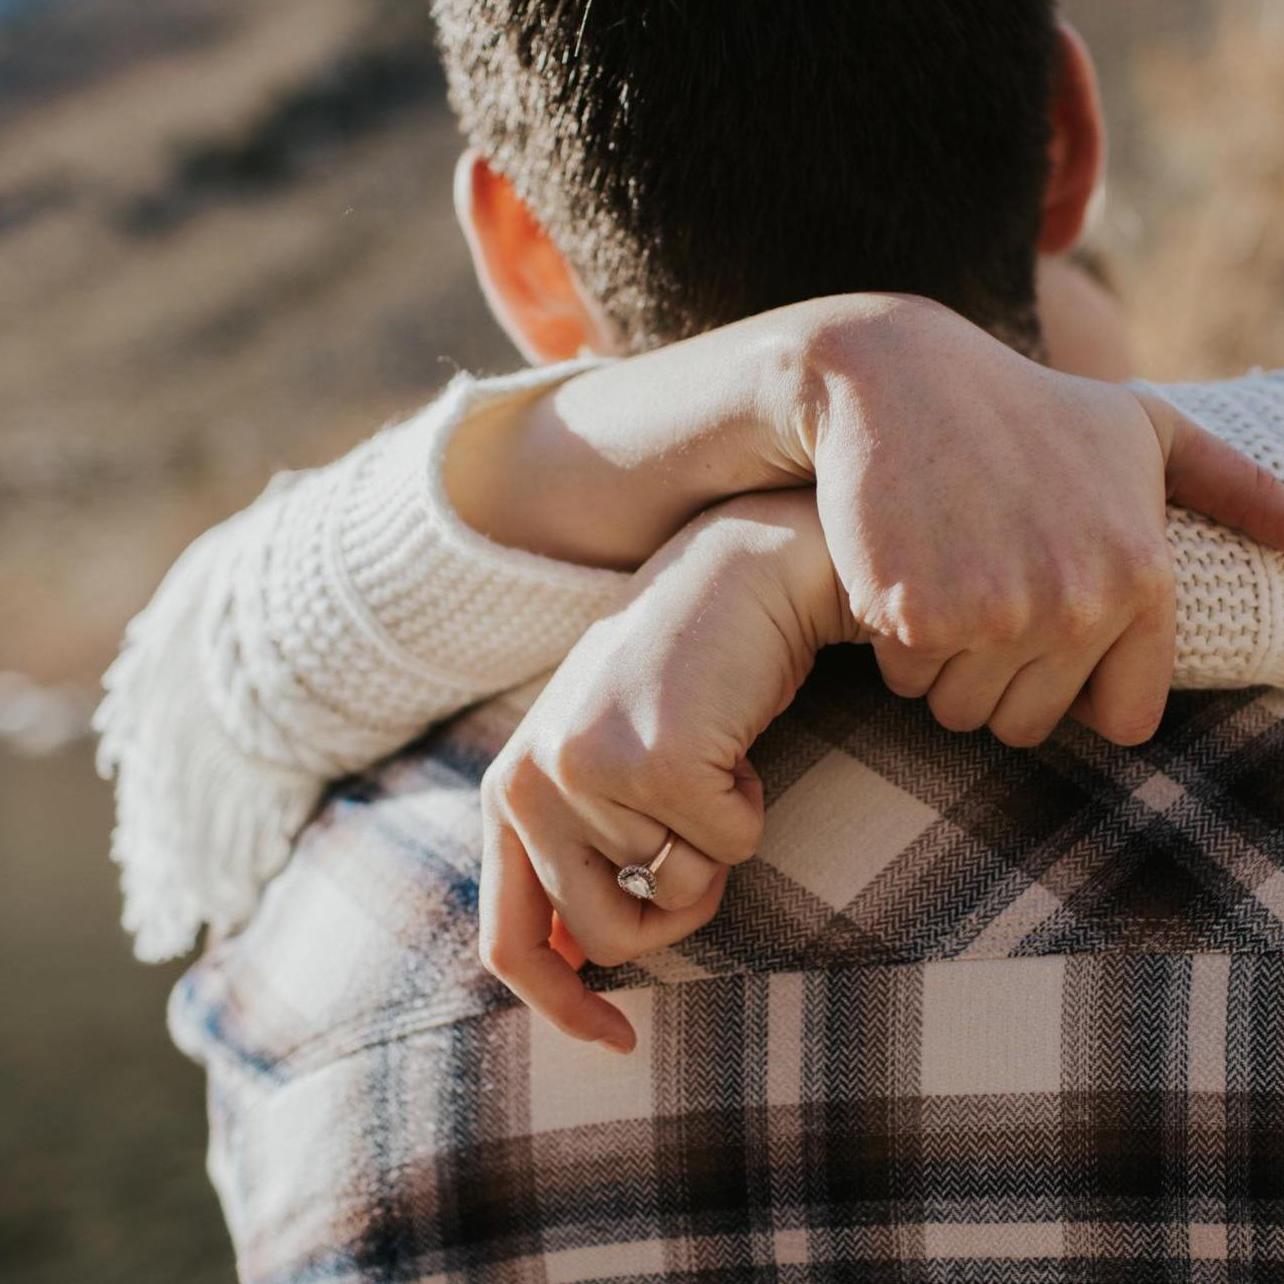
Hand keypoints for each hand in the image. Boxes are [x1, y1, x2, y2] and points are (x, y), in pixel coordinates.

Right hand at [448, 292, 1283, 744]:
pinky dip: (892, 644)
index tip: (1041, 643)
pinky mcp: (914, 615)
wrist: (895, 380)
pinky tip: (897, 577)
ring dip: (942, 668)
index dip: (1075, 690)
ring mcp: (992, 613)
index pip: (1121, 719)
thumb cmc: (1021, 405)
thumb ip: (1231, 485)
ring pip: (961, 711)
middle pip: (1027, 724)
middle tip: (973, 608)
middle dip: (997, 682)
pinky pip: (904, 680)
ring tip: (937, 588)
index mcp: (1141, 573)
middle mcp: (1076, 603)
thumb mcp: (1139, 426)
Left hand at [477, 491, 846, 1052]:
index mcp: (506, 790)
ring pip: (682, 890)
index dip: (557, 1007)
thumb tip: (577, 962)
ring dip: (718, 844)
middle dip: (678, 904)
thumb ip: (577, 851)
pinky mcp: (655, 761)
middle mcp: (528, 783)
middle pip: (611, 935)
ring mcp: (587, 772)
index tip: (615, 1041)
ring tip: (710, 763)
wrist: (737, 574)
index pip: (507, 940)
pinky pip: (733, 845)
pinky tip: (733, 735)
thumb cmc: (680, 679)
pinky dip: (752, 803)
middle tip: (702, 828)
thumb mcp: (604, 764)